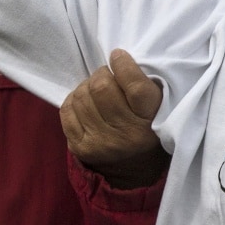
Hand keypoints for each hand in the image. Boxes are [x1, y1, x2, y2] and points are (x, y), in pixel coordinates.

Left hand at [62, 49, 166, 188]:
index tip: (118, 56)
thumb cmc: (146, 124)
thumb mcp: (157, 104)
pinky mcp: (81, 148)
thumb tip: (115, 57)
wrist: (134, 168)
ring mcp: (101, 143)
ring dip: (87, 86)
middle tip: (107, 76)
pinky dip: (74, 100)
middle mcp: (126, 135)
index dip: (123, 66)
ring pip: (81, 95)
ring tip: (97, 92)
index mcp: (150, 120)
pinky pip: (67, 110)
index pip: (135, 87)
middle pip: (102, 87)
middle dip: (102, 74)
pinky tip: (86, 104)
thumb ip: (142, 81)